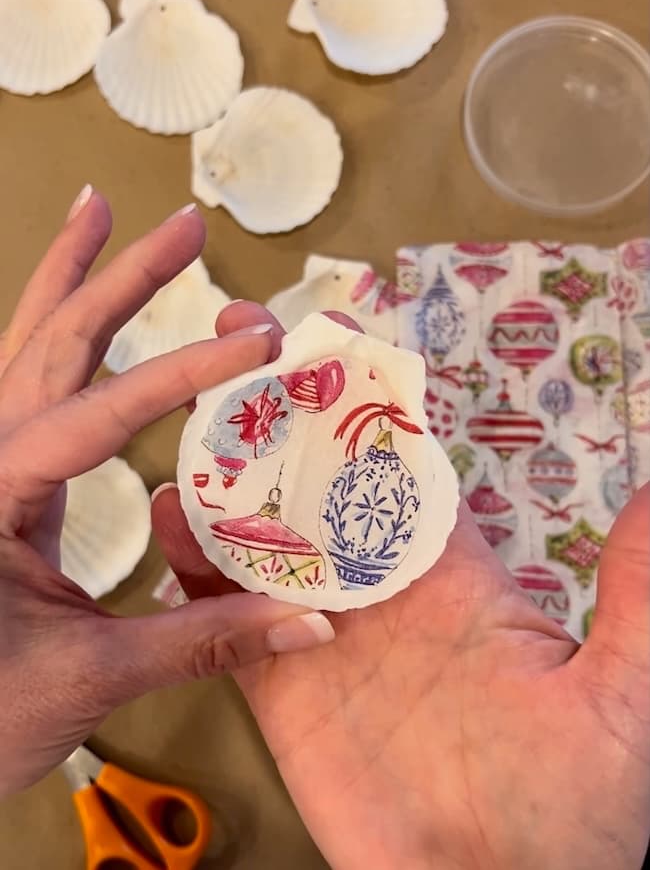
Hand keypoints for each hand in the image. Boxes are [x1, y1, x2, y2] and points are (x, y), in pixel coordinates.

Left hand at [0, 190, 333, 797]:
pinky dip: (53, 339)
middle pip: (49, 346)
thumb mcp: (93, 677)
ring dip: (64, 281)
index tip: (260, 346)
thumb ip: (205, 640)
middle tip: (185, 224)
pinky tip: (76, 315)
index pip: (100, 414)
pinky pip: (28, 393)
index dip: (185, 375)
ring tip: (96, 209)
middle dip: (119, 279)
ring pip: (22, 353)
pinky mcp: (4, 488)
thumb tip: (313, 622)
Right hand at [154, 304, 649, 869]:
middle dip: (276, 412)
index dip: (363, 398)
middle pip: (314, 479)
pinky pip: (226, 616)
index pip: (398, 461)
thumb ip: (633, 594)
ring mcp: (324, 630)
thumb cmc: (573, 811)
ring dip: (225, 477)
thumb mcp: (619, 695)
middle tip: (238, 341)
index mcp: (452, 570)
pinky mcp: (280, 684)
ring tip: (190, 414)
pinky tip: (170, 521)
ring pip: (260, 534)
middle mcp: (379, 585)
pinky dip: (195, 570)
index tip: (332, 337)